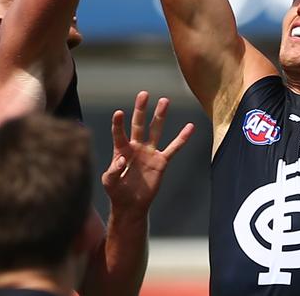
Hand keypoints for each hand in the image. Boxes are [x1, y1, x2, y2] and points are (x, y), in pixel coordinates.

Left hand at [102, 91, 193, 215]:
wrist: (131, 205)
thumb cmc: (117, 192)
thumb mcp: (109, 182)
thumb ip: (113, 171)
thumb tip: (122, 160)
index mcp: (121, 150)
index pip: (119, 133)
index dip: (118, 124)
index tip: (119, 113)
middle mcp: (136, 147)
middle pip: (139, 124)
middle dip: (141, 109)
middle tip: (143, 94)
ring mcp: (149, 153)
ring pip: (156, 130)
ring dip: (160, 116)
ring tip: (164, 101)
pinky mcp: (161, 161)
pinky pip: (174, 148)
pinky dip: (182, 138)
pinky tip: (190, 127)